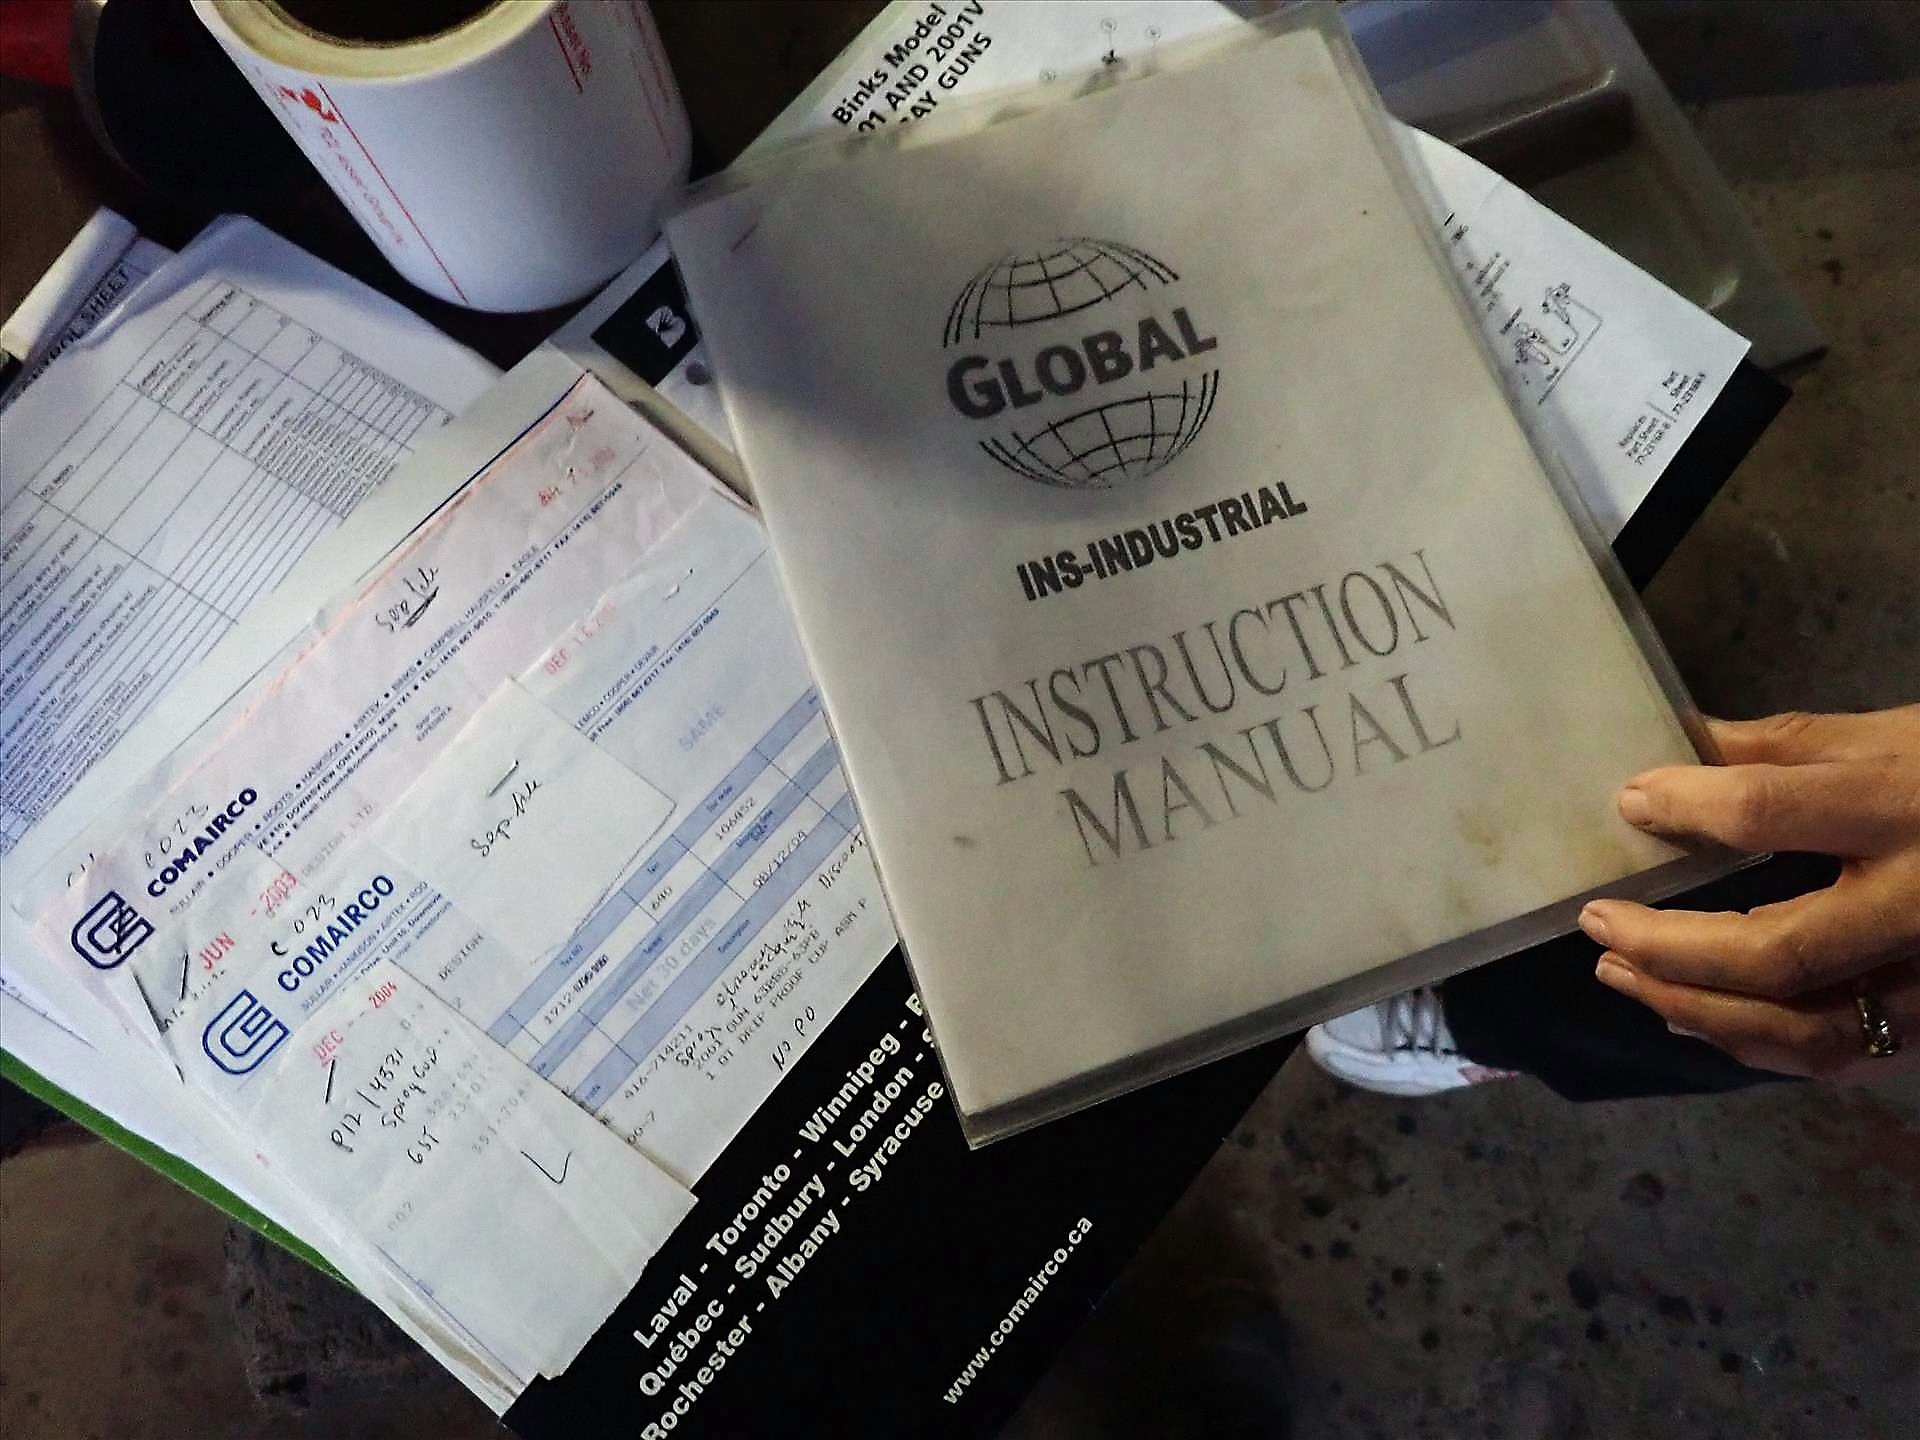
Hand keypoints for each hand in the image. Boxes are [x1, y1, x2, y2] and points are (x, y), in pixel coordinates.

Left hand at [1578, 706, 1918, 1080]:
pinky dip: (1752, 1043)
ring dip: (1696, 1009)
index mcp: (1907, 810)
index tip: (1629, 801)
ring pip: (1803, 1029)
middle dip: (1669, 947)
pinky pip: (1837, 1054)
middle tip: (1597, 924)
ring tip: (1621, 976)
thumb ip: (1782, 746)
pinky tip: (1691, 1015)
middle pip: (1776, 951)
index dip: (1688, 806)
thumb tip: (1673, 738)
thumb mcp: (1897, 735)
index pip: (1771, 813)